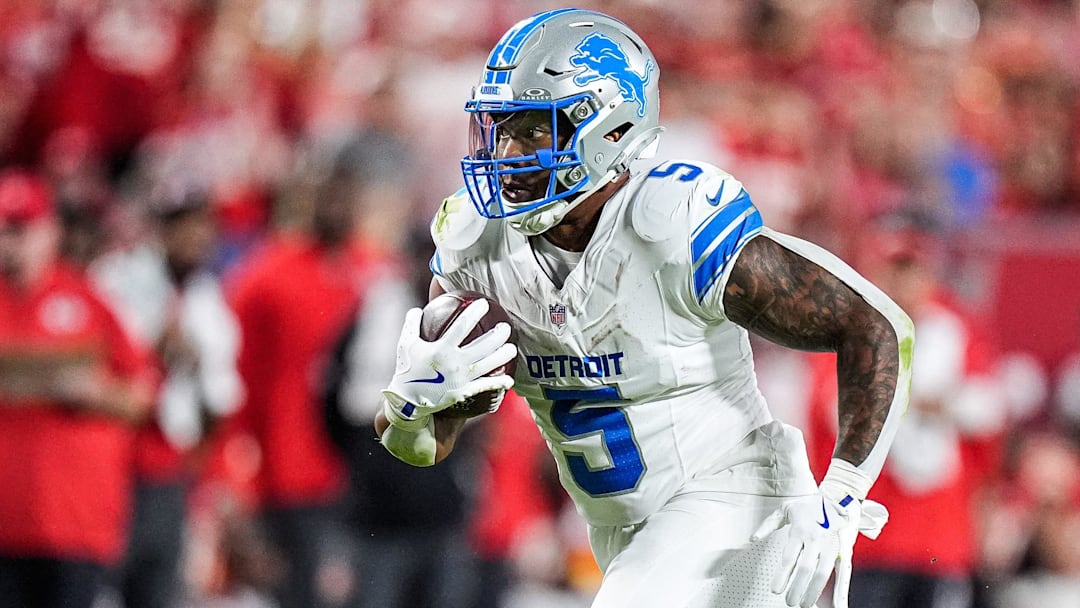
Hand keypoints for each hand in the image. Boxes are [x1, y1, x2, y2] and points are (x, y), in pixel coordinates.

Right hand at [381, 298, 516, 427]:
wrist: (407, 402)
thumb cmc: (407, 370)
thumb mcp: (405, 344)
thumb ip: (412, 324)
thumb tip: (417, 309)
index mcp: (442, 349)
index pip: (462, 326)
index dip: (475, 312)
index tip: (484, 303)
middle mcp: (455, 362)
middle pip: (484, 346)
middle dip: (498, 335)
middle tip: (506, 327)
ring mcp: (462, 378)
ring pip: (489, 365)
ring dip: (503, 356)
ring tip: (512, 348)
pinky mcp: (464, 392)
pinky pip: (485, 386)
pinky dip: (499, 383)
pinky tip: (510, 380)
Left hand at [751, 484, 887, 607]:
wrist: (837, 495)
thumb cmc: (808, 504)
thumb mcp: (784, 509)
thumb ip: (768, 525)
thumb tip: (752, 539)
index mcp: (800, 530)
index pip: (790, 557)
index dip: (783, 575)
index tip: (775, 590)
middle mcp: (815, 539)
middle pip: (806, 567)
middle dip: (797, 587)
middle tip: (789, 602)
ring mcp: (830, 545)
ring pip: (823, 572)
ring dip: (814, 591)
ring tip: (804, 603)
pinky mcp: (842, 549)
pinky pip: (842, 572)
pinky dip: (840, 590)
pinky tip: (838, 605)